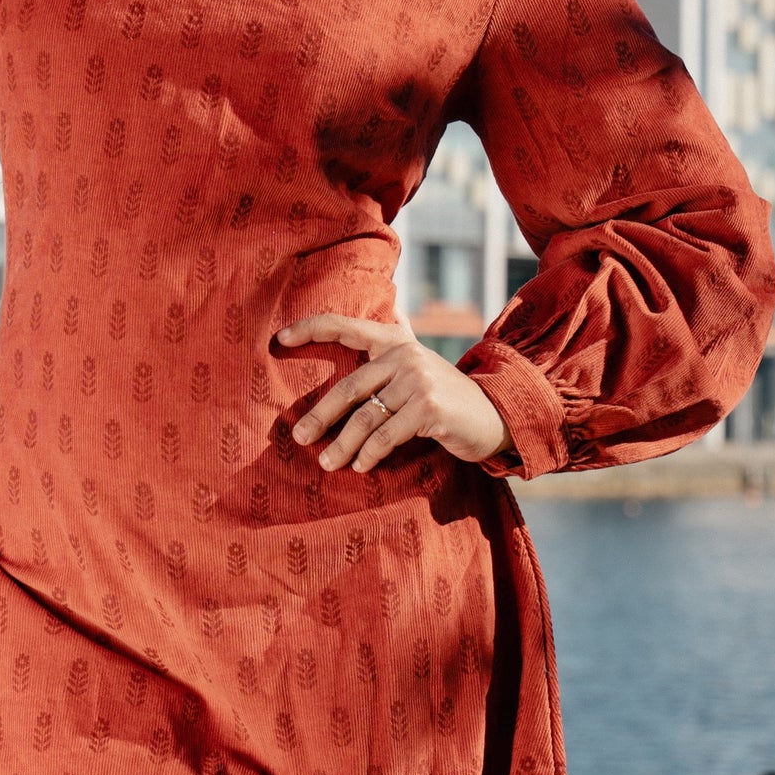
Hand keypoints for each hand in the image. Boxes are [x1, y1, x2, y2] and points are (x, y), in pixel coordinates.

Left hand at [276, 313, 511, 472]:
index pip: (347, 327)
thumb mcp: (422, 363)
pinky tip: (360, 466)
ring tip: (327, 464)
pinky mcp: (429, 409)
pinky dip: (369, 454)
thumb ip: (403, 338)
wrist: (495, 416)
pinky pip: (386, 436)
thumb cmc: (448, 395)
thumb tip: (390, 308)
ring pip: (365, 417)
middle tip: (301, 438)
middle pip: (349, 387)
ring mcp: (418, 381)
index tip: (279, 339)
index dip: (311, 328)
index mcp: (396, 342)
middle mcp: (405, 356)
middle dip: (321, 416)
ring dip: (342, 445)